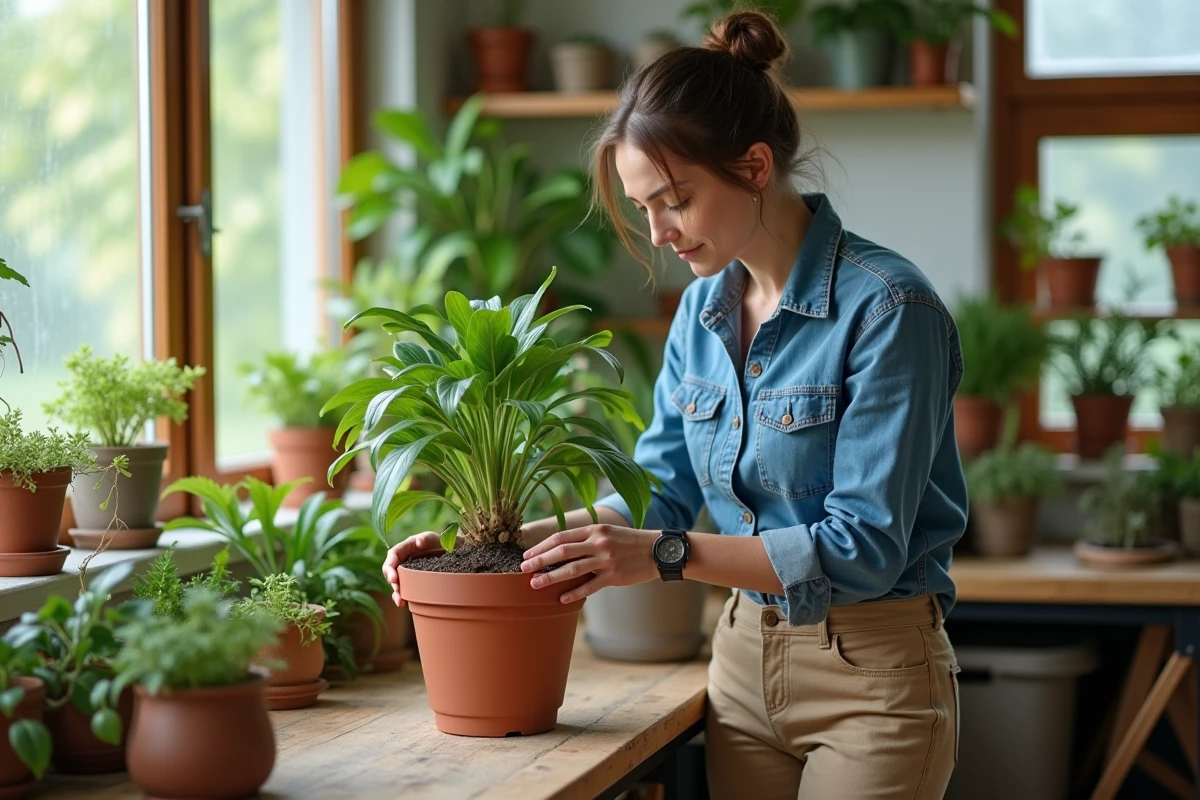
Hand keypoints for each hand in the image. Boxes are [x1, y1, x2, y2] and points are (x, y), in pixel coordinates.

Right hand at [382, 531, 456, 607]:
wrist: (453, 552)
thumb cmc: (443, 543)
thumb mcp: (436, 538)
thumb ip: (428, 538)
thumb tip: (419, 542)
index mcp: (407, 547)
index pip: (393, 555)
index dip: (389, 566)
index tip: (393, 577)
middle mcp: (404, 559)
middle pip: (391, 570)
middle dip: (392, 581)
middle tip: (397, 588)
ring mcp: (408, 571)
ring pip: (396, 582)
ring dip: (396, 592)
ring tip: (400, 601)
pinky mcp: (413, 581)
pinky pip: (404, 589)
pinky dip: (402, 597)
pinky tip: (403, 604)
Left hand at [520, 524, 659, 602]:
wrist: (658, 551)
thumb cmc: (629, 543)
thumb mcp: (608, 532)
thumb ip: (586, 538)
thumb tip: (561, 548)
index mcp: (594, 530)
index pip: (561, 537)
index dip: (542, 546)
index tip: (527, 555)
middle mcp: (598, 543)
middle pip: (562, 551)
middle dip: (540, 560)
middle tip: (522, 569)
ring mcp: (606, 560)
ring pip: (572, 568)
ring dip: (551, 577)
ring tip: (535, 584)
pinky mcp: (614, 576)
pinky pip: (590, 586)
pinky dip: (574, 592)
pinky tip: (561, 598)